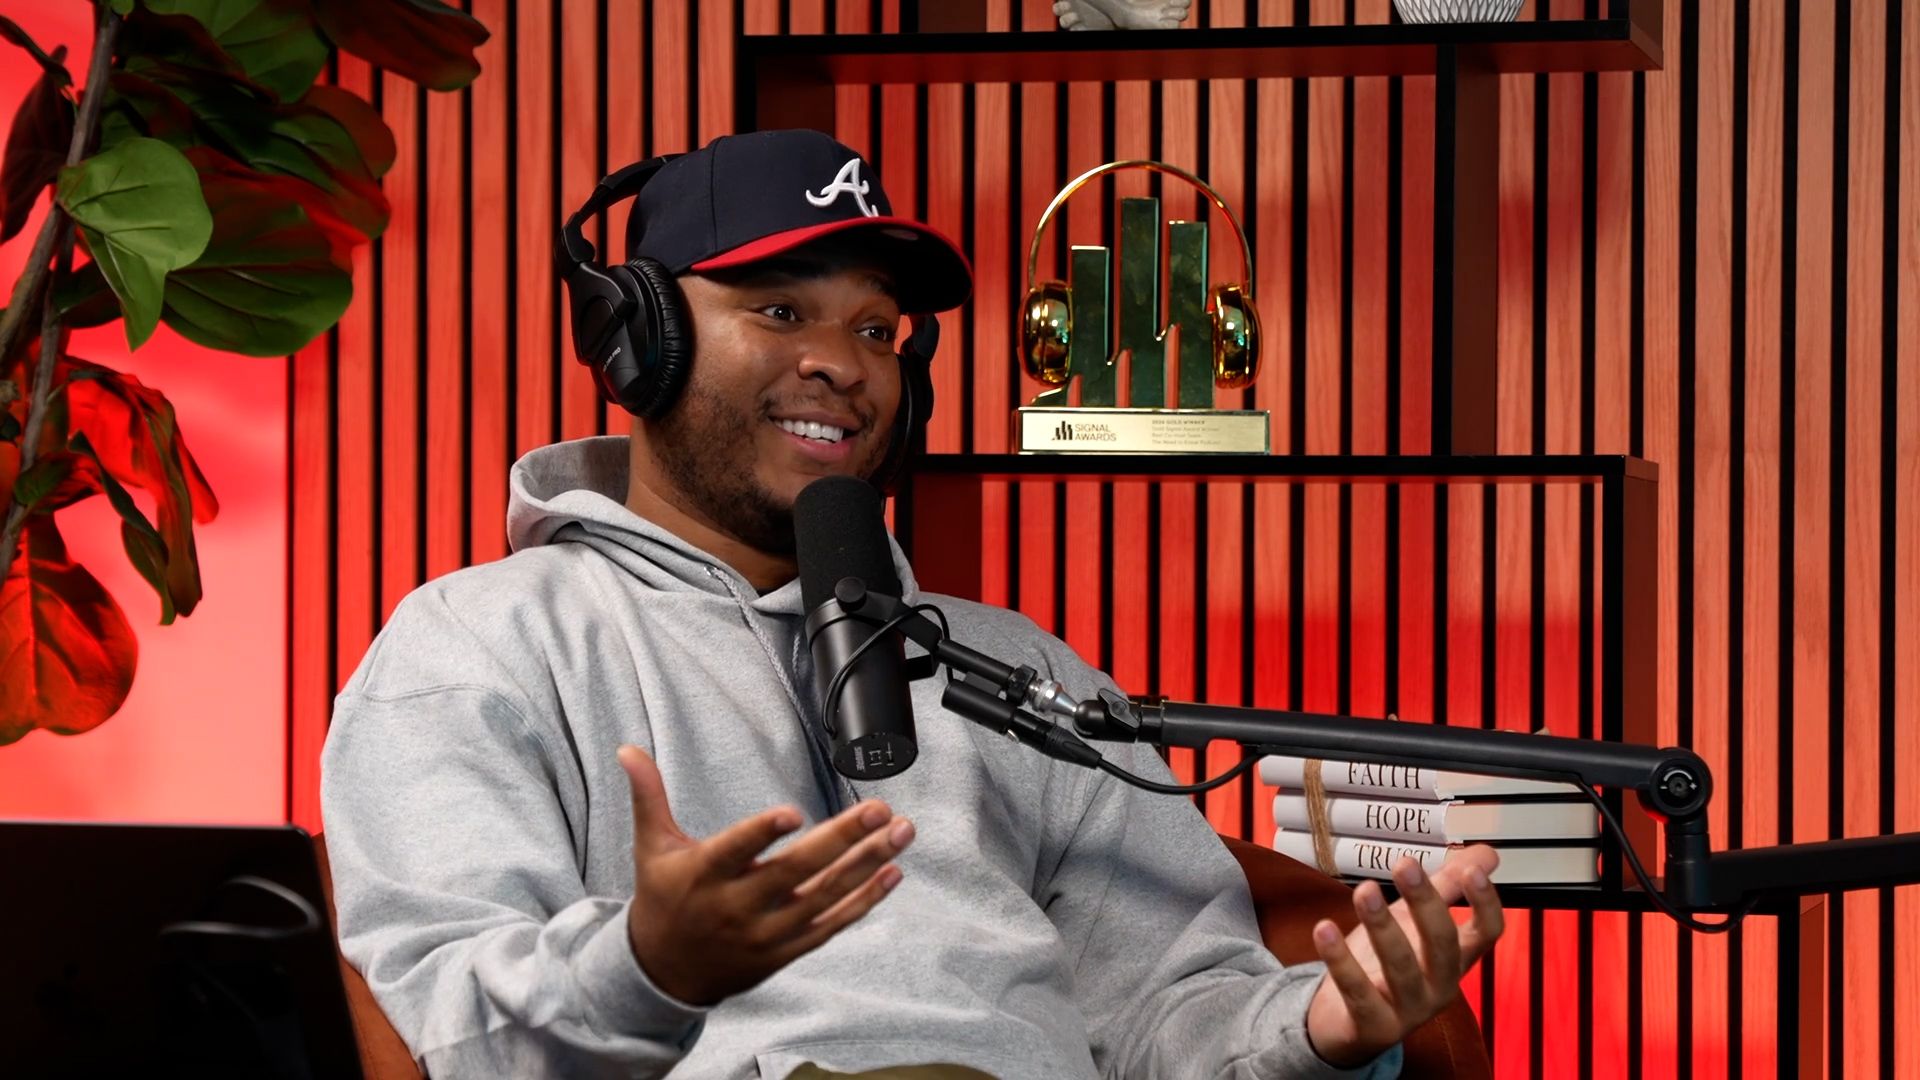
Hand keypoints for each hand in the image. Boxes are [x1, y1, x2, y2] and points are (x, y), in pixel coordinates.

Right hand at [617, 745, 913, 1005]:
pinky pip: (831, 925)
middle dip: (842, 839)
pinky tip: (891, 873)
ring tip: (899, 833)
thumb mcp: (652, 847)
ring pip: (823, 898)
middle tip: (878, 809)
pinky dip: (863, 900)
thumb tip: (628, 749)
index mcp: (704, 875)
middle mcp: (737, 906)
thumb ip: (649, 795)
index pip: (736, 851)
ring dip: (867, 864)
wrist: (665, 974)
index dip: (762, 834)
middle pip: (796, 872)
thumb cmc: (663, 899)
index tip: (792, 813)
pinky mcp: (785, 951)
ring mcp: (765, 932)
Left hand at [1303, 846, 1504, 1067]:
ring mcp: (1408, 1010)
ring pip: (1401, 968)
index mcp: (1455, 959)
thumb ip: (1447, 888)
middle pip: (1443, 946)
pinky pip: (1358, 992)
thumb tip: (1486, 853)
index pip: (1486, 934)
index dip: (1485, 905)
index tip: (1471, 872)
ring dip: (1382, 927)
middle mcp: (1439, 987)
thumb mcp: (1414, 924)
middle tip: (1405, 865)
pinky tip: (1324, 929)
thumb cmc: (1383, 965)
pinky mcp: (1372, 1025)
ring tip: (1364, 891)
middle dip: (1426, 905)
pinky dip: (1340, 960)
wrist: (1344, 1023)